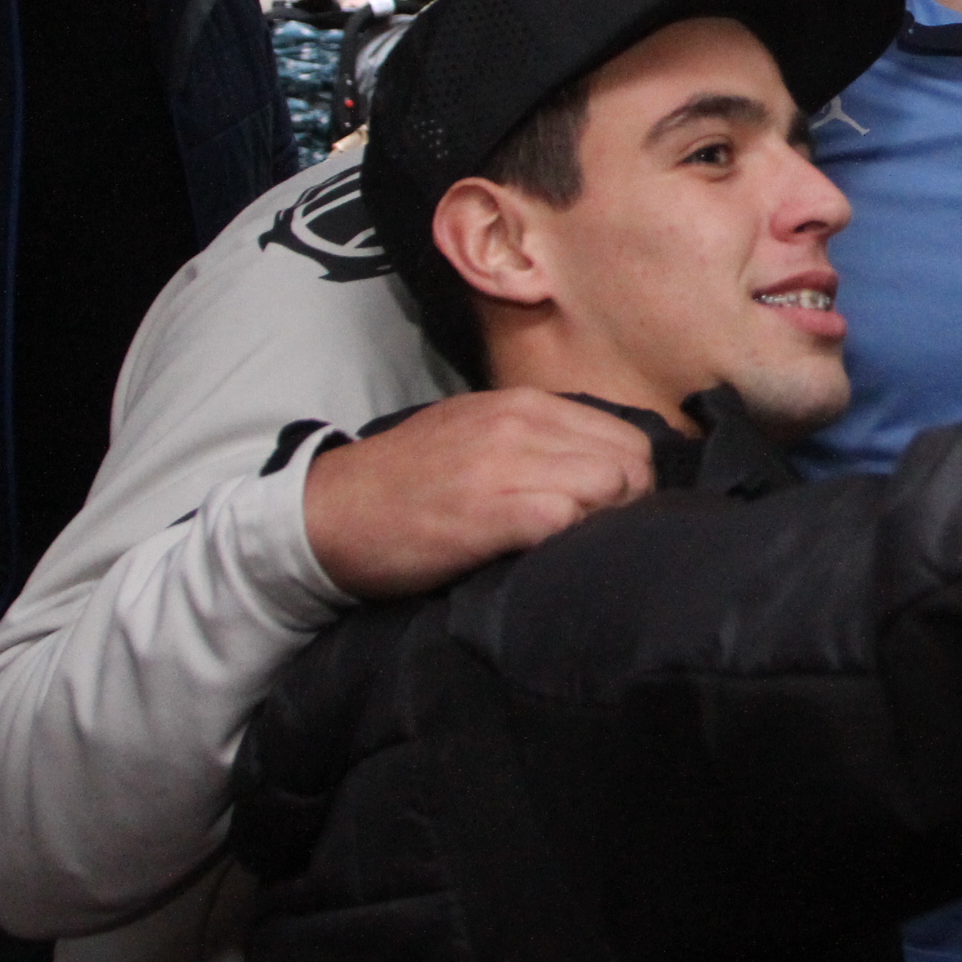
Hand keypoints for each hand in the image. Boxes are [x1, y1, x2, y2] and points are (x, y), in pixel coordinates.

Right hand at [301, 386, 656, 599]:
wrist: (330, 513)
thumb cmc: (410, 482)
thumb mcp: (478, 433)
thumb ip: (538, 440)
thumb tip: (605, 469)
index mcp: (524, 404)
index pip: (627, 436)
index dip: (631, 482)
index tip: (611, 515)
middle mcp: (521, 424)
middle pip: (630, 463)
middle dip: (628, 506)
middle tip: (595, 538)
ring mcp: (504, 466)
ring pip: (609, 487)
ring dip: (601, 525)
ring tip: (569, 549)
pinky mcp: (487, 512)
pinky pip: (565, 519)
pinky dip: (569, 542)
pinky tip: (544, 558)